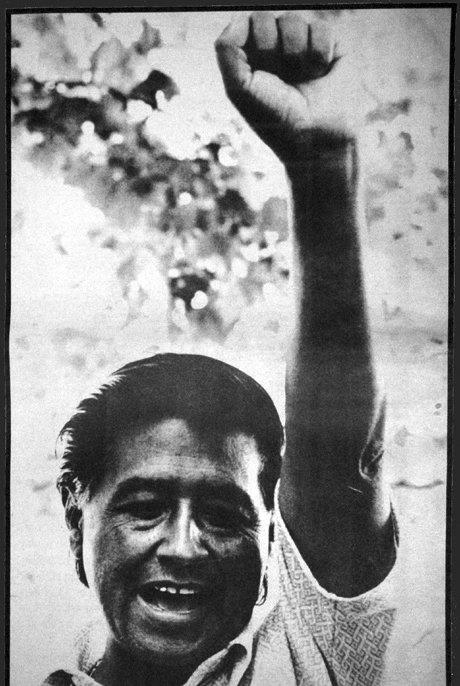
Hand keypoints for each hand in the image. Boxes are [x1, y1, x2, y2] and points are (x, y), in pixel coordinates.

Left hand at [215, 12, 364, 164]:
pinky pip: (321, 27)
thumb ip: (227, 51)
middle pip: (265, 17)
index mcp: (252, 60)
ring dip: (296, 52)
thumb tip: (237, 19)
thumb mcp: (239, 89)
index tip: (260, 69)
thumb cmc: (276, 120)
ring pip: (293, 19)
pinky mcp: (331, 47)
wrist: (318, 138)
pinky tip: (321, 72)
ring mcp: (303, 47)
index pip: (245, 24)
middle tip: (281, 75)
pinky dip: (319, 51)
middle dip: (271, 46)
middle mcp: (276, 50)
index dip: (251, 41)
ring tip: (303, 77)